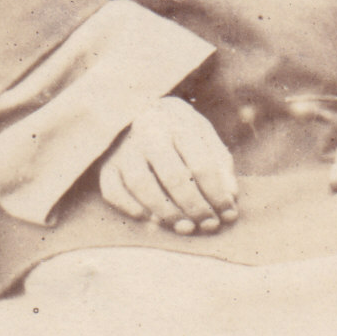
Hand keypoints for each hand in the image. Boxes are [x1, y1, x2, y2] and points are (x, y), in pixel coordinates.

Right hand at [95, 95, 237, 234]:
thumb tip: (231, 196)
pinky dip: (131, 208)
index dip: (217, 194)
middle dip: (195, 206)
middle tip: (209, 224)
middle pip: (173, 177)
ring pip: (142, 185)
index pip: (202, 164)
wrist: (135, 109)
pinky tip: (151, 220)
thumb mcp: (202, 134)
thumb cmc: (176, 127)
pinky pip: (113, 191)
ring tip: (185, 226)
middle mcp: (148, 133)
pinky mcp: (105, 164)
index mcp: (178, 123)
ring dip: (166, 212)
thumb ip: (220, 162)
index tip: (228, 214)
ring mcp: (124, 148)